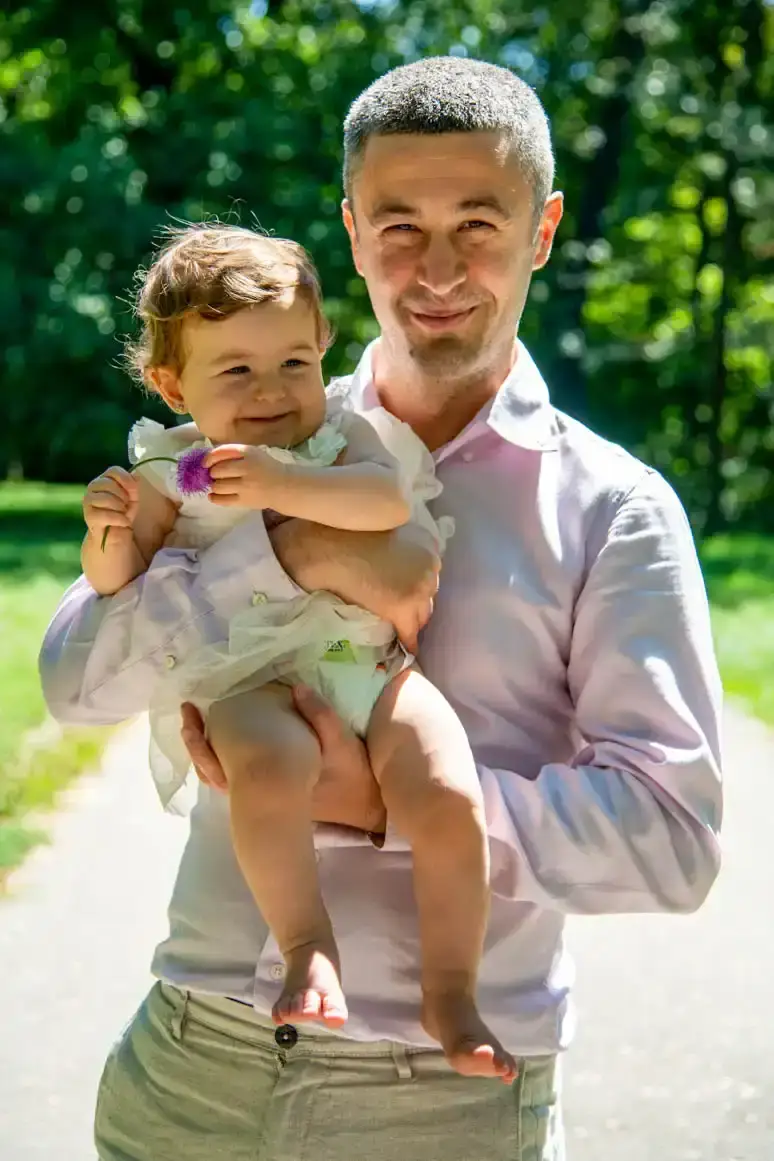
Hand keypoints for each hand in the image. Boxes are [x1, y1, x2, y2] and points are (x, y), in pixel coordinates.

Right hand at [83, 467, 138, 543]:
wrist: (114, 534)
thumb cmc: (122, 512)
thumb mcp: (132, 498)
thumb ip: (133, 487)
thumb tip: (136, 477)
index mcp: (104, 479)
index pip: (113, 471)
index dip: (126, 479)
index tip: (133, 490)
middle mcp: (93, 487)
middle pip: (110, 484)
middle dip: (123, 497)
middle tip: (125, 506)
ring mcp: (88, 500)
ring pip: (107, 499)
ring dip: (121, 508)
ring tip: (122, 513)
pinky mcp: (89, 516)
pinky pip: (107, 514)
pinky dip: (120, 519)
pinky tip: (123, 522)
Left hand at [180, 690, 385, 834]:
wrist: (361, 808)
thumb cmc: (351, 776)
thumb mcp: (342, 743)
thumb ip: (321, 715)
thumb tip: (296, 687)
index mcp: (275, 773)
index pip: (230, 757)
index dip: (208, 735)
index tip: (199, 708)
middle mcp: (261, 788)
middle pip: (215, 767)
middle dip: (198, 739)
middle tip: (186, 711)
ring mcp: (260, 793)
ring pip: (219, 774)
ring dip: (203, 748)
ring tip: (192, 720)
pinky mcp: (266, 791)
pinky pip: (231, 775)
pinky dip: (217, 755)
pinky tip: (216, 734)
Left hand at [206, 444, 284, 509]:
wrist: (284, 486)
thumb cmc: (265, 468)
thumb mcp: (252, 453)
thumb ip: (232, 453)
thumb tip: (207, 460)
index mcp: (248, 453)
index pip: (221, 452)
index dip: (209, 458)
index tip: (205, 463)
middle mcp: (246, 468)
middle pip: (217, 470)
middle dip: (213, 473)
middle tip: (216, 475)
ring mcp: (246, 486)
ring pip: (218, 486)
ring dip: (214, 485)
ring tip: (219, 484)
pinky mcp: (245, 501)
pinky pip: (222, 500)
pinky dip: (214, 497)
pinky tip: (214, 495)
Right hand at [271, 520, 439, 652]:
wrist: (326, 547)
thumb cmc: (343, 535)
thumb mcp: (381, 531)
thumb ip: (396, 549)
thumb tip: (393, 570)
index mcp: (425, 541)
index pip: (428, 573)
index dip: (414, 585)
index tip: (406, 593)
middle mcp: (429, 563)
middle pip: (428, 594)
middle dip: (416, 603)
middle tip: (402, 613)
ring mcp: (420, 586)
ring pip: (422, 614)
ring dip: (411, 620)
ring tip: (399, 629)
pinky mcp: (403, 607)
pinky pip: (409, 633)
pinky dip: (407, 642)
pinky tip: (404, 649)